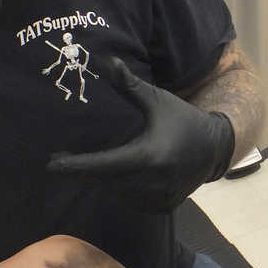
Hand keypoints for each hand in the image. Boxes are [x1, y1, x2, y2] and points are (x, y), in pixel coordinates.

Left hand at [47, 57, 235, 211]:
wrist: (215, 147)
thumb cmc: (182, 119)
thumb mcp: (157, 101)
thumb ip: (130, 86)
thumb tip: (107, 61)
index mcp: (150, 155)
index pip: (105, 165)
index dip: (77, 165)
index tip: (51, 164)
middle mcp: (155, 181)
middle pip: (106, 181)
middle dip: (84, 171)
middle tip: (62, 160)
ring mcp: (160, 197)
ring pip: (117, 194)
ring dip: (103, 182)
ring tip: (93, 166)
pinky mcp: (163, 206)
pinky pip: (131, 202)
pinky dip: (121, 191)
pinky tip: (119, 177)